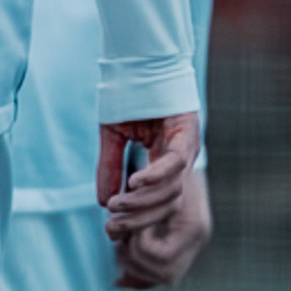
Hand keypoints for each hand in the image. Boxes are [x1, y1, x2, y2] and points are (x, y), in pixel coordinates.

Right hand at [101, 110, 208, 288]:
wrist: (141, 59)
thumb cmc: (128, 94)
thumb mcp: (113, 137)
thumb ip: (109, 167)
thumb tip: (103, 201)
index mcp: (166, 161)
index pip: (157, 202)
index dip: (137, 220)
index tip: (112, 230)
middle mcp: (181, 158)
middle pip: (168, 204)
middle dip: (140, 220)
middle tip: (113, 229)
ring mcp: (186, 146)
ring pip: (172, 190)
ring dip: (143, 202)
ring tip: (117, 205)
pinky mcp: (187, 132)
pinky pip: (175, 163)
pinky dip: (156, 177)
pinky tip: (134, 183)